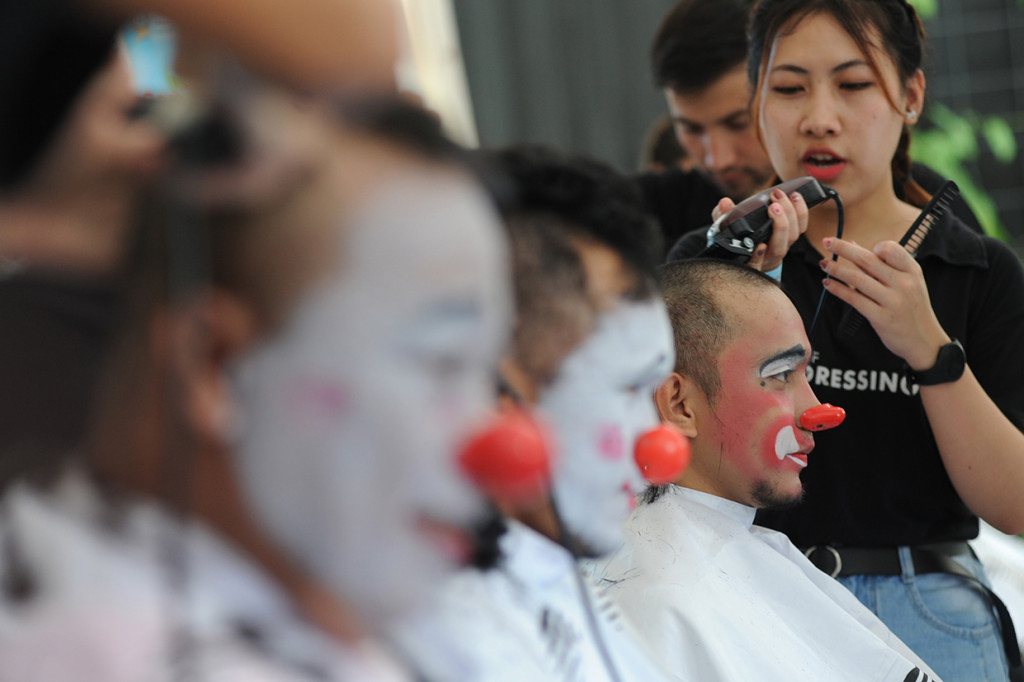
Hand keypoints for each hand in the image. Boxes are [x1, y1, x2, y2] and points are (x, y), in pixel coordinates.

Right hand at [711, 189, 808, 271]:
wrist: (751, 245)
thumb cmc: (736, 238)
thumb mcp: (724, 229)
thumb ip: (722, 217)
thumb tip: (724, 203)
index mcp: (751, 260)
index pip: (755, 264)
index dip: (759, 257)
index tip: (760, 245)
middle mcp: (769, 257)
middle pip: (780, 246)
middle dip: (780, 224)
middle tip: (773, 204)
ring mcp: (783, 246)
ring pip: (794, 236)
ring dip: (792, 214)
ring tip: (783, 195)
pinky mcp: (791, 236)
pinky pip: (801, 227)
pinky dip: (801, 211)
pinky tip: (795, 196)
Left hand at [820, 238, 948, 368]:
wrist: (924, 341)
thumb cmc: (912, 308)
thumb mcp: (907, 282)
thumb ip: (882, 264)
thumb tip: (852, 244)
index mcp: (912, 271)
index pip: (890, 249)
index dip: (872, 247)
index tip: (858, 247)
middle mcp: (904, 284)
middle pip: (868, 260)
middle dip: (843, 249)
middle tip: (827, 242)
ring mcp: (893, 301)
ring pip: (857, 279)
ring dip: (836, 269)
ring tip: (823, 263)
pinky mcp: (881, 318)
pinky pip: (854, 299)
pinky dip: (838, 289)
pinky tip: (828, 284)